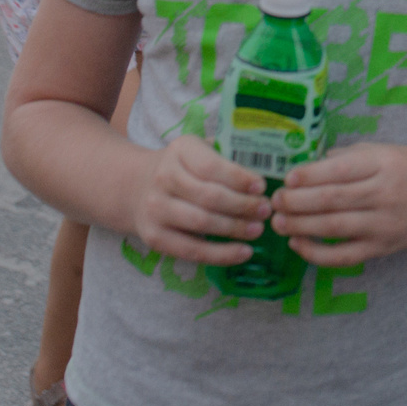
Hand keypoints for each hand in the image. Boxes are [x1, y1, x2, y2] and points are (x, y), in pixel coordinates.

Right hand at [128, 136, 265, 265]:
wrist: (136, 188)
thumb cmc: (183, 168)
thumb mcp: (199, 151)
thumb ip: (228, 155)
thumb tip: (270, 166)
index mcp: (180, 150)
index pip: (212, 165)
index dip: (239, 178)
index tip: (262, 186)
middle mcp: (164, 178)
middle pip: (209, 196)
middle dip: (243, 205)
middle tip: (266, 210)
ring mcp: (156, 209)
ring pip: (202, 223)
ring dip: (235, 229)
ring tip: (258, 230)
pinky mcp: (155, 237)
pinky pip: (192, 250)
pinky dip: (221, 254)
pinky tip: (244, 253)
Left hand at [273, 143, 406, 265]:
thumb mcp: (385, 150)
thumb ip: (348, 156)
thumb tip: (308, 166)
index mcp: (383, 163)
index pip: (339, 169)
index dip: (309, 175)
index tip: (287, 177)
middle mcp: (384, 193)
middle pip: (331, 199)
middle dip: (296, 201)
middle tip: (274, 202)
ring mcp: (384, 224)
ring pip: (334, 228)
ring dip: (300, 226)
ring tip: (278, 223)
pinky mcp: (384, 248)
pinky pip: (345, 256)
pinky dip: (318, 253)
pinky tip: (299, 245)